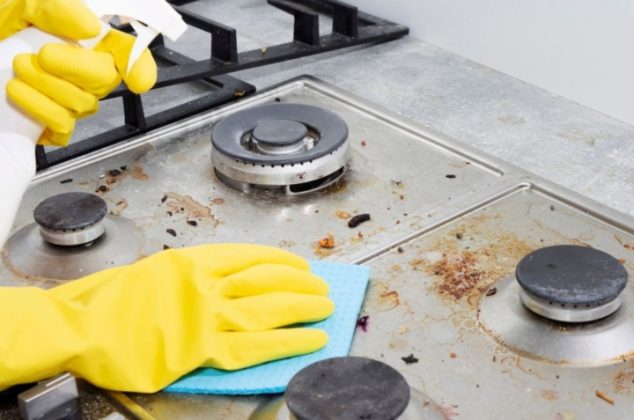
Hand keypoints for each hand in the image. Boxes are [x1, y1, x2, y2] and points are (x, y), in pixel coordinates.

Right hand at [0, 244, 333, 391]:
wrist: (79, 326)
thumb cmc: (109, 300)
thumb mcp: (157, 272)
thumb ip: (196, 274)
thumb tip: (232, 281)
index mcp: (193, 261)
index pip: (251, 257)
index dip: (281, 262)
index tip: (299, 266)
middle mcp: (205, 283)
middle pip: (268, 280)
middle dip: (301, 283)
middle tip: (322, 286)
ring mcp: (205, 316)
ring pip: (268, 309)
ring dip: (302, 307)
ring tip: (325, 307)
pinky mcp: (201, 350)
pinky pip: (255, 345)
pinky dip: (286, 342)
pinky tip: (309, 340)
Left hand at [1, 0, 156, 145]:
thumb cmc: (0, 25)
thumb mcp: (22, 4)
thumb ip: (56, 8)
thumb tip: (90, 28)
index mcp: (85, 40)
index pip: (126, 53)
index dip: (140, 66)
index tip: (138, 82)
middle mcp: (84, 73)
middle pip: (105, 80)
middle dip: (74, 68)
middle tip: (40, 55)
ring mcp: (70, 102)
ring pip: (82, 105)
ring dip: (44, 86)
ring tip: (15, 70)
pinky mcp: (51, 125)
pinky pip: (61, 128)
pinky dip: (38, 111)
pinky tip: (17, 95)